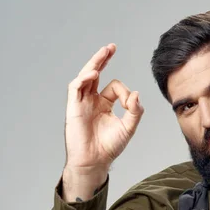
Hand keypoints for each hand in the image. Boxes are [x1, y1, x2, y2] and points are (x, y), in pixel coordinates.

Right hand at [64, 43, 143, 173]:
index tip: (130, 103)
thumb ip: (135, 111)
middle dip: (103, 59)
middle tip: (111, 47)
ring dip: (94, 63)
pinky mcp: (73, 107)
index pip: (113, 87)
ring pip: (85, 76)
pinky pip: (75, 87)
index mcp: (104, 104)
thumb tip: (136, 93)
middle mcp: (91, 101)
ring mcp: (81, 103)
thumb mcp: (128, 127)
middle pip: (95, 74)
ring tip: (105, 51)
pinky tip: (93, 73)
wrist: (94, 161)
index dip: (124, 92)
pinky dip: (83, 79)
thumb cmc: (110, 147)